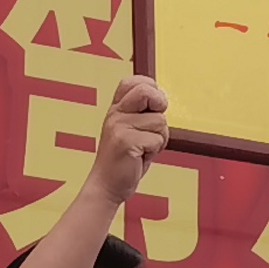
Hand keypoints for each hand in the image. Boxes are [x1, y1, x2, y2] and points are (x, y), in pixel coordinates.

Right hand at [90, 77, 170, 201]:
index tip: (153, 106)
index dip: (152, 89)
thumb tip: (162, 98)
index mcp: (116, 108)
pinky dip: (155, 151)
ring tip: (143, 149)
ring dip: (159, 138)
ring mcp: (118, 127)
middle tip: (155, 125)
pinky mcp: (125, 142)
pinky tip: (140, 157)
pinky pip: (157, 139)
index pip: (134, 81)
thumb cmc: (124, 159)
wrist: (107, 185)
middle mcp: (115, 114)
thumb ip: (143, 113)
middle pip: (147, 92)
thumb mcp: (131, 129)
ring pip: (159, 121)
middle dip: (160, 105)